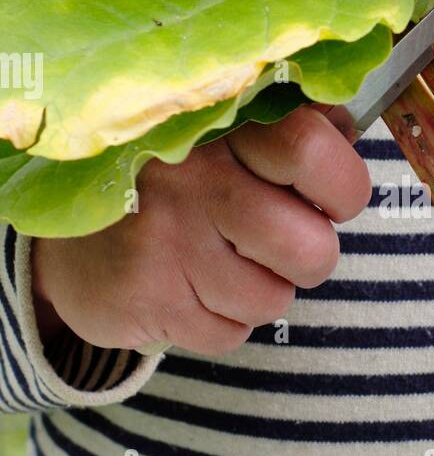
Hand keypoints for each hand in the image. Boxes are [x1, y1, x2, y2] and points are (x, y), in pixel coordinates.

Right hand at [31, 105, 370, 354]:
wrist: (62, 231)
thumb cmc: (172, 179)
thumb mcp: (225, 131)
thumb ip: (293, 122)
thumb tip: (349, 130)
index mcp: (221, 122)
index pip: (311, 150)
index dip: (341, 186)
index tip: (330, 198)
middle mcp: (191, 176)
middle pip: (309, 248)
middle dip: (311, 257)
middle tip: (285, 244)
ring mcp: (165, 239)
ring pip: (272, 300)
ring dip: (262, 292)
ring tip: (226, 262)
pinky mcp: (144, 296)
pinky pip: (229, 333)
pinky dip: (221, 321)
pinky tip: (191, 288)